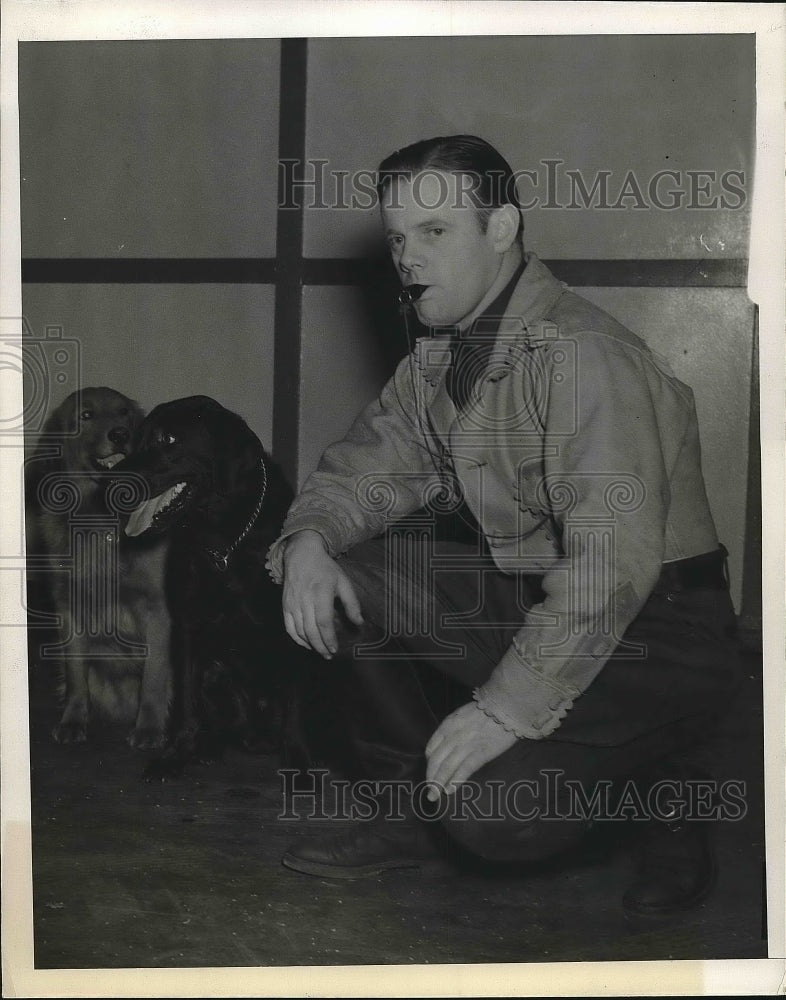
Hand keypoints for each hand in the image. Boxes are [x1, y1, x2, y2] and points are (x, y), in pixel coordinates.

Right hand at [282, 530, 363, 658]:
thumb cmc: (325, 569)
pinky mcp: (285, 605)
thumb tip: (359, 623)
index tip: (335, 649)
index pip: (323, 621)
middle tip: (329, 655)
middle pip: (310, 630)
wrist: (301, 555)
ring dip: (310, 645)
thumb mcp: (343, 581)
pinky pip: (289, 627)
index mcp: (321, 592)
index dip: (329, 638)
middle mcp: (304, 599)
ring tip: (321, 652)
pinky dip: (297, 639)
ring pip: (299, 631)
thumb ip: (352, 603)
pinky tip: (306, 644)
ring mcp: (292, 603)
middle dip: (320, 646)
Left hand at [425, 701, 516, 800]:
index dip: (429, 764)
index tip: (431, 773)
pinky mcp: (481, 752)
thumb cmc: (487, 710)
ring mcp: (467, 745)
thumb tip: (448, 745)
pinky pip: (464, 769)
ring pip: (447, 767)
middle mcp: (453, 736)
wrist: (506, 705)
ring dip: (438, 783)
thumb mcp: (463, 715)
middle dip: (431, 778)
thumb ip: (454, 729)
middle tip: (429, 792)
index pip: (431, 748)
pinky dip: (455, 781)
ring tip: (434, 796)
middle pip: (436, 760)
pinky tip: (449, 791)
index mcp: (448, 725)